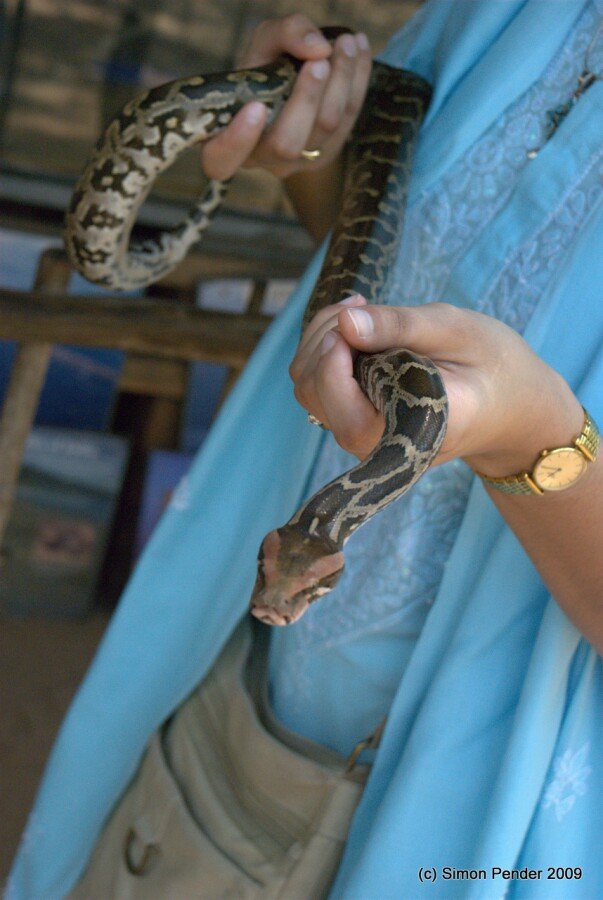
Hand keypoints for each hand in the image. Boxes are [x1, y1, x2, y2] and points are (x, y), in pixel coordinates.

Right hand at [200, 14, 371, 181]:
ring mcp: (296, 162)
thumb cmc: (266, 65)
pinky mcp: (327, 154)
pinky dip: (357, 80)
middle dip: (307, 98)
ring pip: (324, 129)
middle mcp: (261, 158)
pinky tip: (358, 49)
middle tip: (321, 59)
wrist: (292, 83)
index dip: (236, 141)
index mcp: (228, 139)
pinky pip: (348, 120)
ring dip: (341, 81)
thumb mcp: (265, 41)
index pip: (222, 160)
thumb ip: (286, 33)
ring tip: (346, 41)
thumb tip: (319, 49)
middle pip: (286, 143)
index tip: (255, 107)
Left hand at [289, 297, 583, 475]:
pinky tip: (357, 328)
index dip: (333, 362)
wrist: (511, 407)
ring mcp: (364, 436)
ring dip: (321, 339)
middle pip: (314, 393)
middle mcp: (379, 444)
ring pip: (308, 387)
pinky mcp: (357, 421)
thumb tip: (344, 323)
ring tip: (360, 310)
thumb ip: (400, 327)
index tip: (353, 317)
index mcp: (413, 431)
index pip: (344, 411)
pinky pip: (320, 386)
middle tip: (360, 304)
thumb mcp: (457, 332)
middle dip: (323, 338)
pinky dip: (327, 349)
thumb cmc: (493, 367)